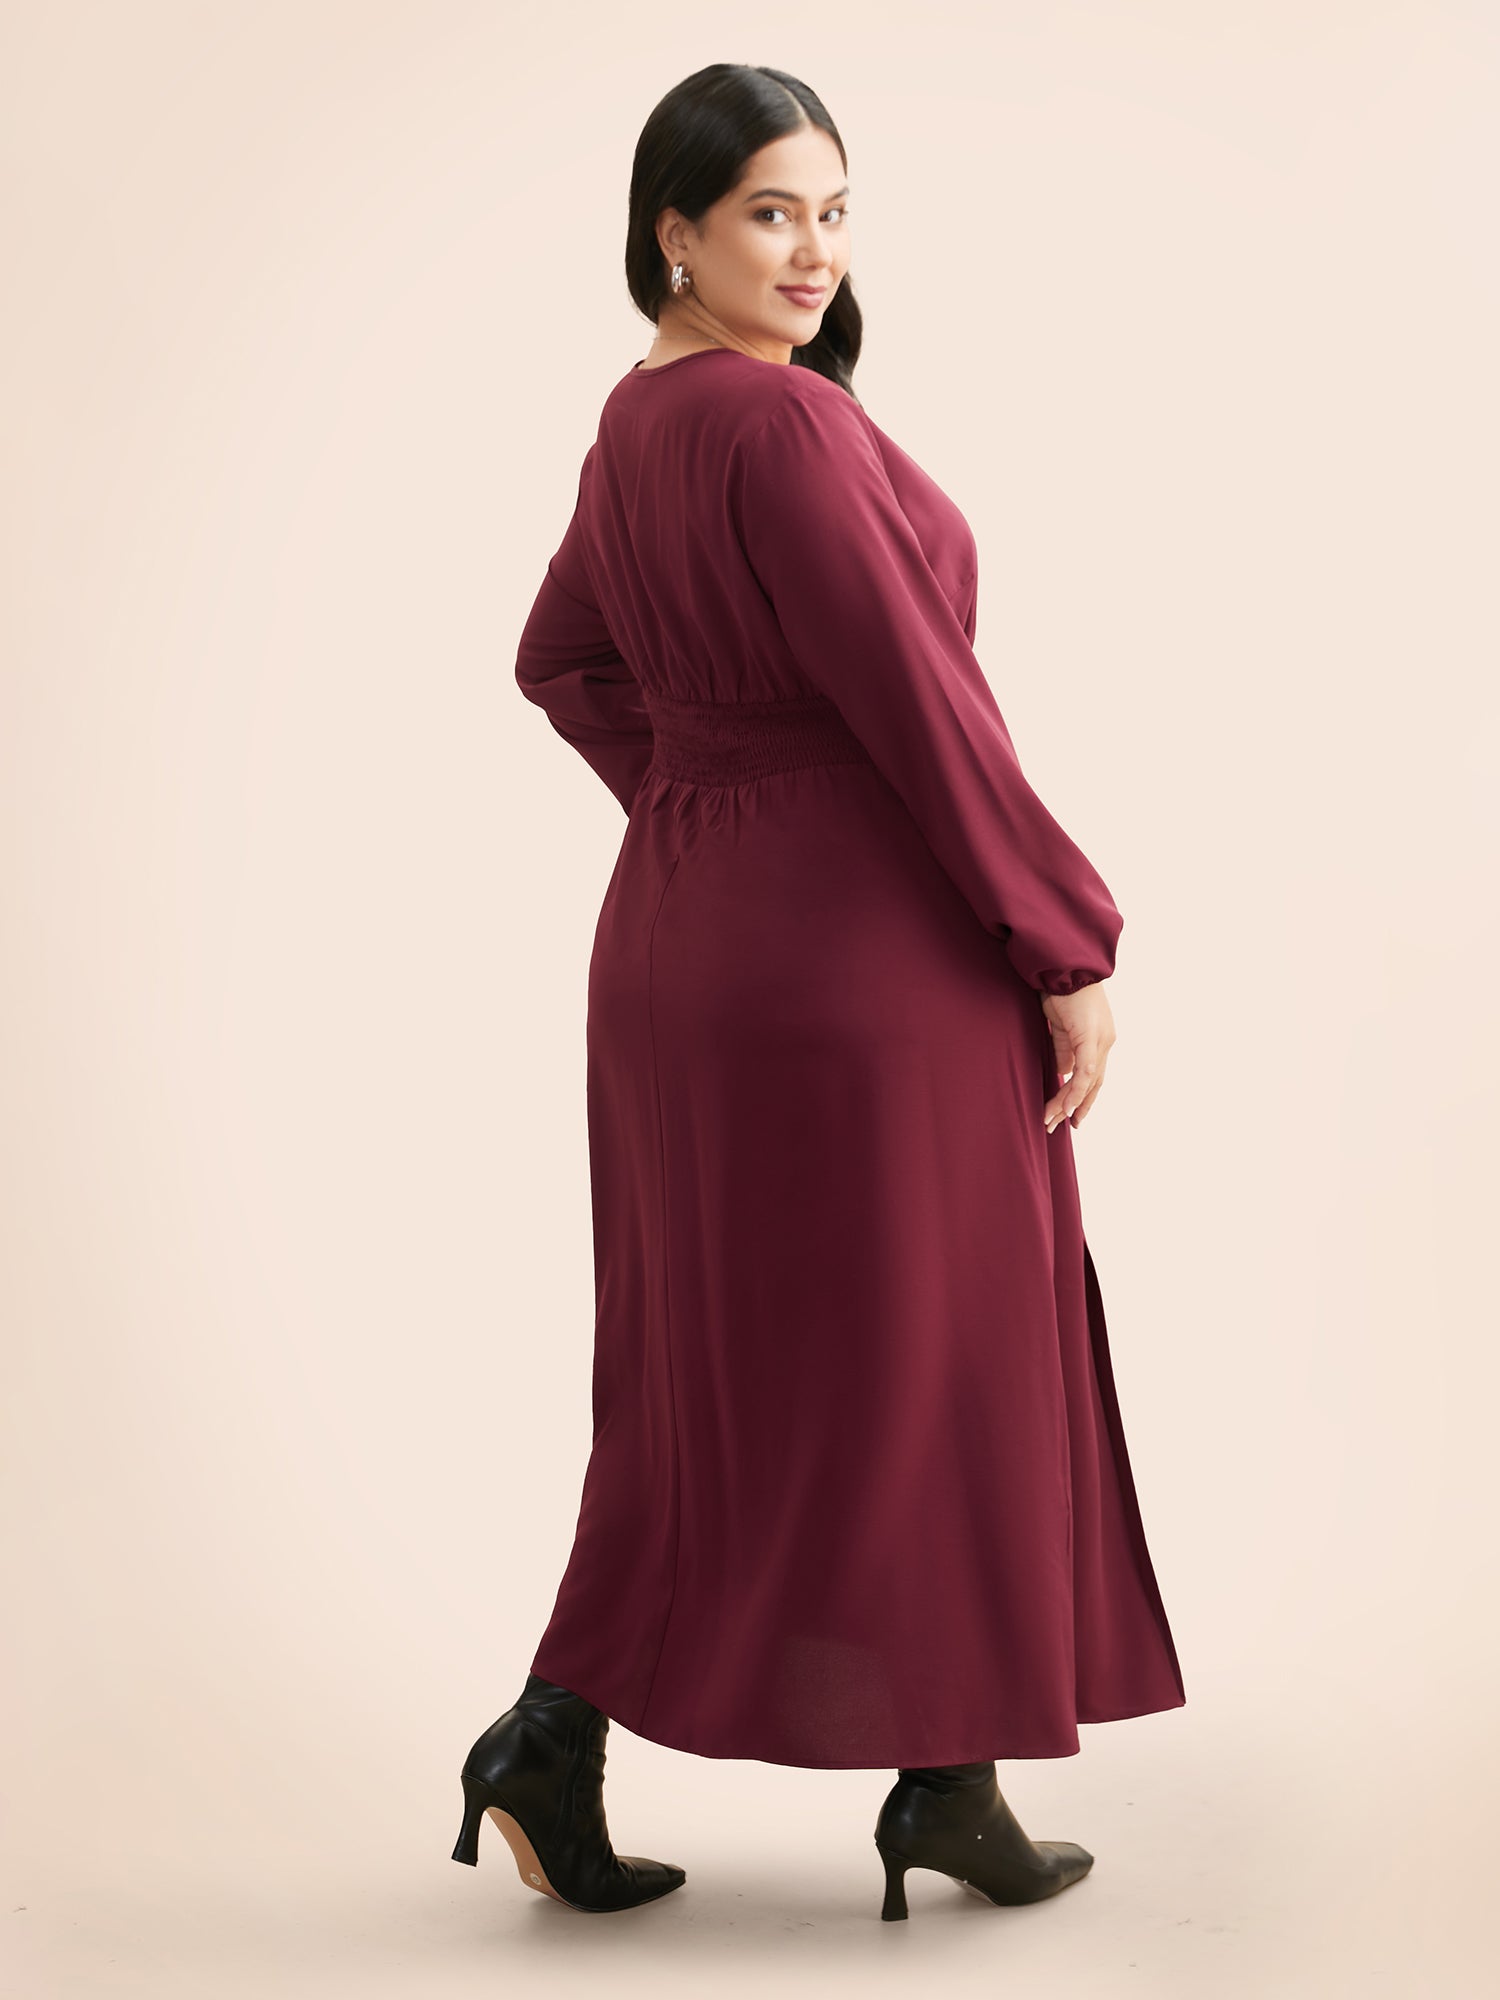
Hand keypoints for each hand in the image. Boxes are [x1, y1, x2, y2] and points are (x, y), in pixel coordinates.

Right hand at [1040, 982, 1115, 1133]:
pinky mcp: (1090, 1038)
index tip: (1071, 1115)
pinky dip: (1074, 1092)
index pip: (1093, 1075)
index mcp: (1099, 1038)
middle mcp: (1105, 1041)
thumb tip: (1063, 1072)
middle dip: (1077, 1107)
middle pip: (1094, 1084)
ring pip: (1088, 1083)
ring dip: (1068, 1104)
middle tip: (1062, 1125)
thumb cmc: (1058, 989)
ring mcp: (1101, 1040)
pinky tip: (1064, 1107)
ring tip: (1051, 1120)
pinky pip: (1084, 1073)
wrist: (1062, 965)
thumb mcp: (1059, 1024)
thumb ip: (1063, 1049)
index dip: (1083, 1097)